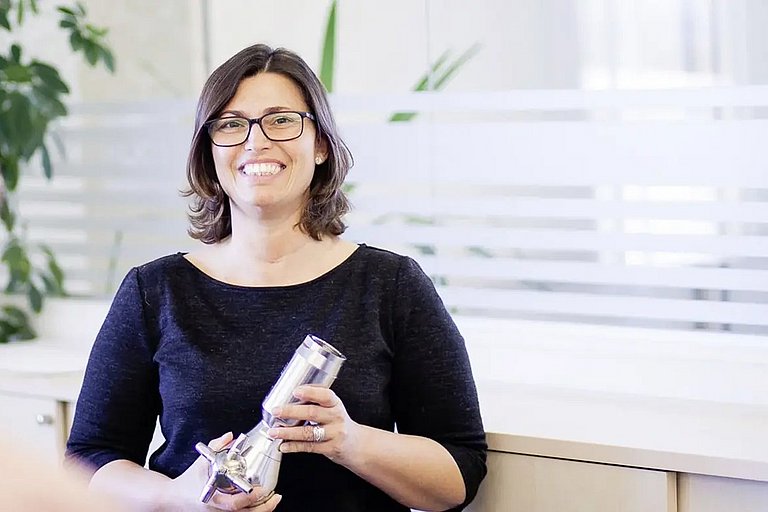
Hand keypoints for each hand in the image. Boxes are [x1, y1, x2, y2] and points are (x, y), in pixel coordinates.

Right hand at [164, 432, 282, 510]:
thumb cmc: (187, 482)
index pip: (234, 504)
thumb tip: (229, 436)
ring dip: (262, 509)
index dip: (249, 498)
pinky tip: (262, 503)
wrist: (173, 499)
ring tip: (273, 499)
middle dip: (264, 507)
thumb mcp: (201, 462)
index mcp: (213, 499)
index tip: (261, 490)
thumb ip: (216, 447)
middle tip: (275, 496)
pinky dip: (254, 510)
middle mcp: (218, 510)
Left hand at [268, 385, 362, 466]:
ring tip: (274, 432)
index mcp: (336, 404)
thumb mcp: (333, 406)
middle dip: (291, 412)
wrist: (356, 444)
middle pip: (313, 413)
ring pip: (308, 433)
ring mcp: (334, 434)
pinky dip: (294, 446)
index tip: (296, 391)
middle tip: (276, 411)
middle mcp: (336, 417)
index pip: (325, 395)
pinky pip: (309, 447)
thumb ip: (317, 398)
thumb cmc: (338, 422)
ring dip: (288, 432)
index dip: (310, 392)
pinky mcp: (330, 448)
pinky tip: (283, 446)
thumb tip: (293, 391)